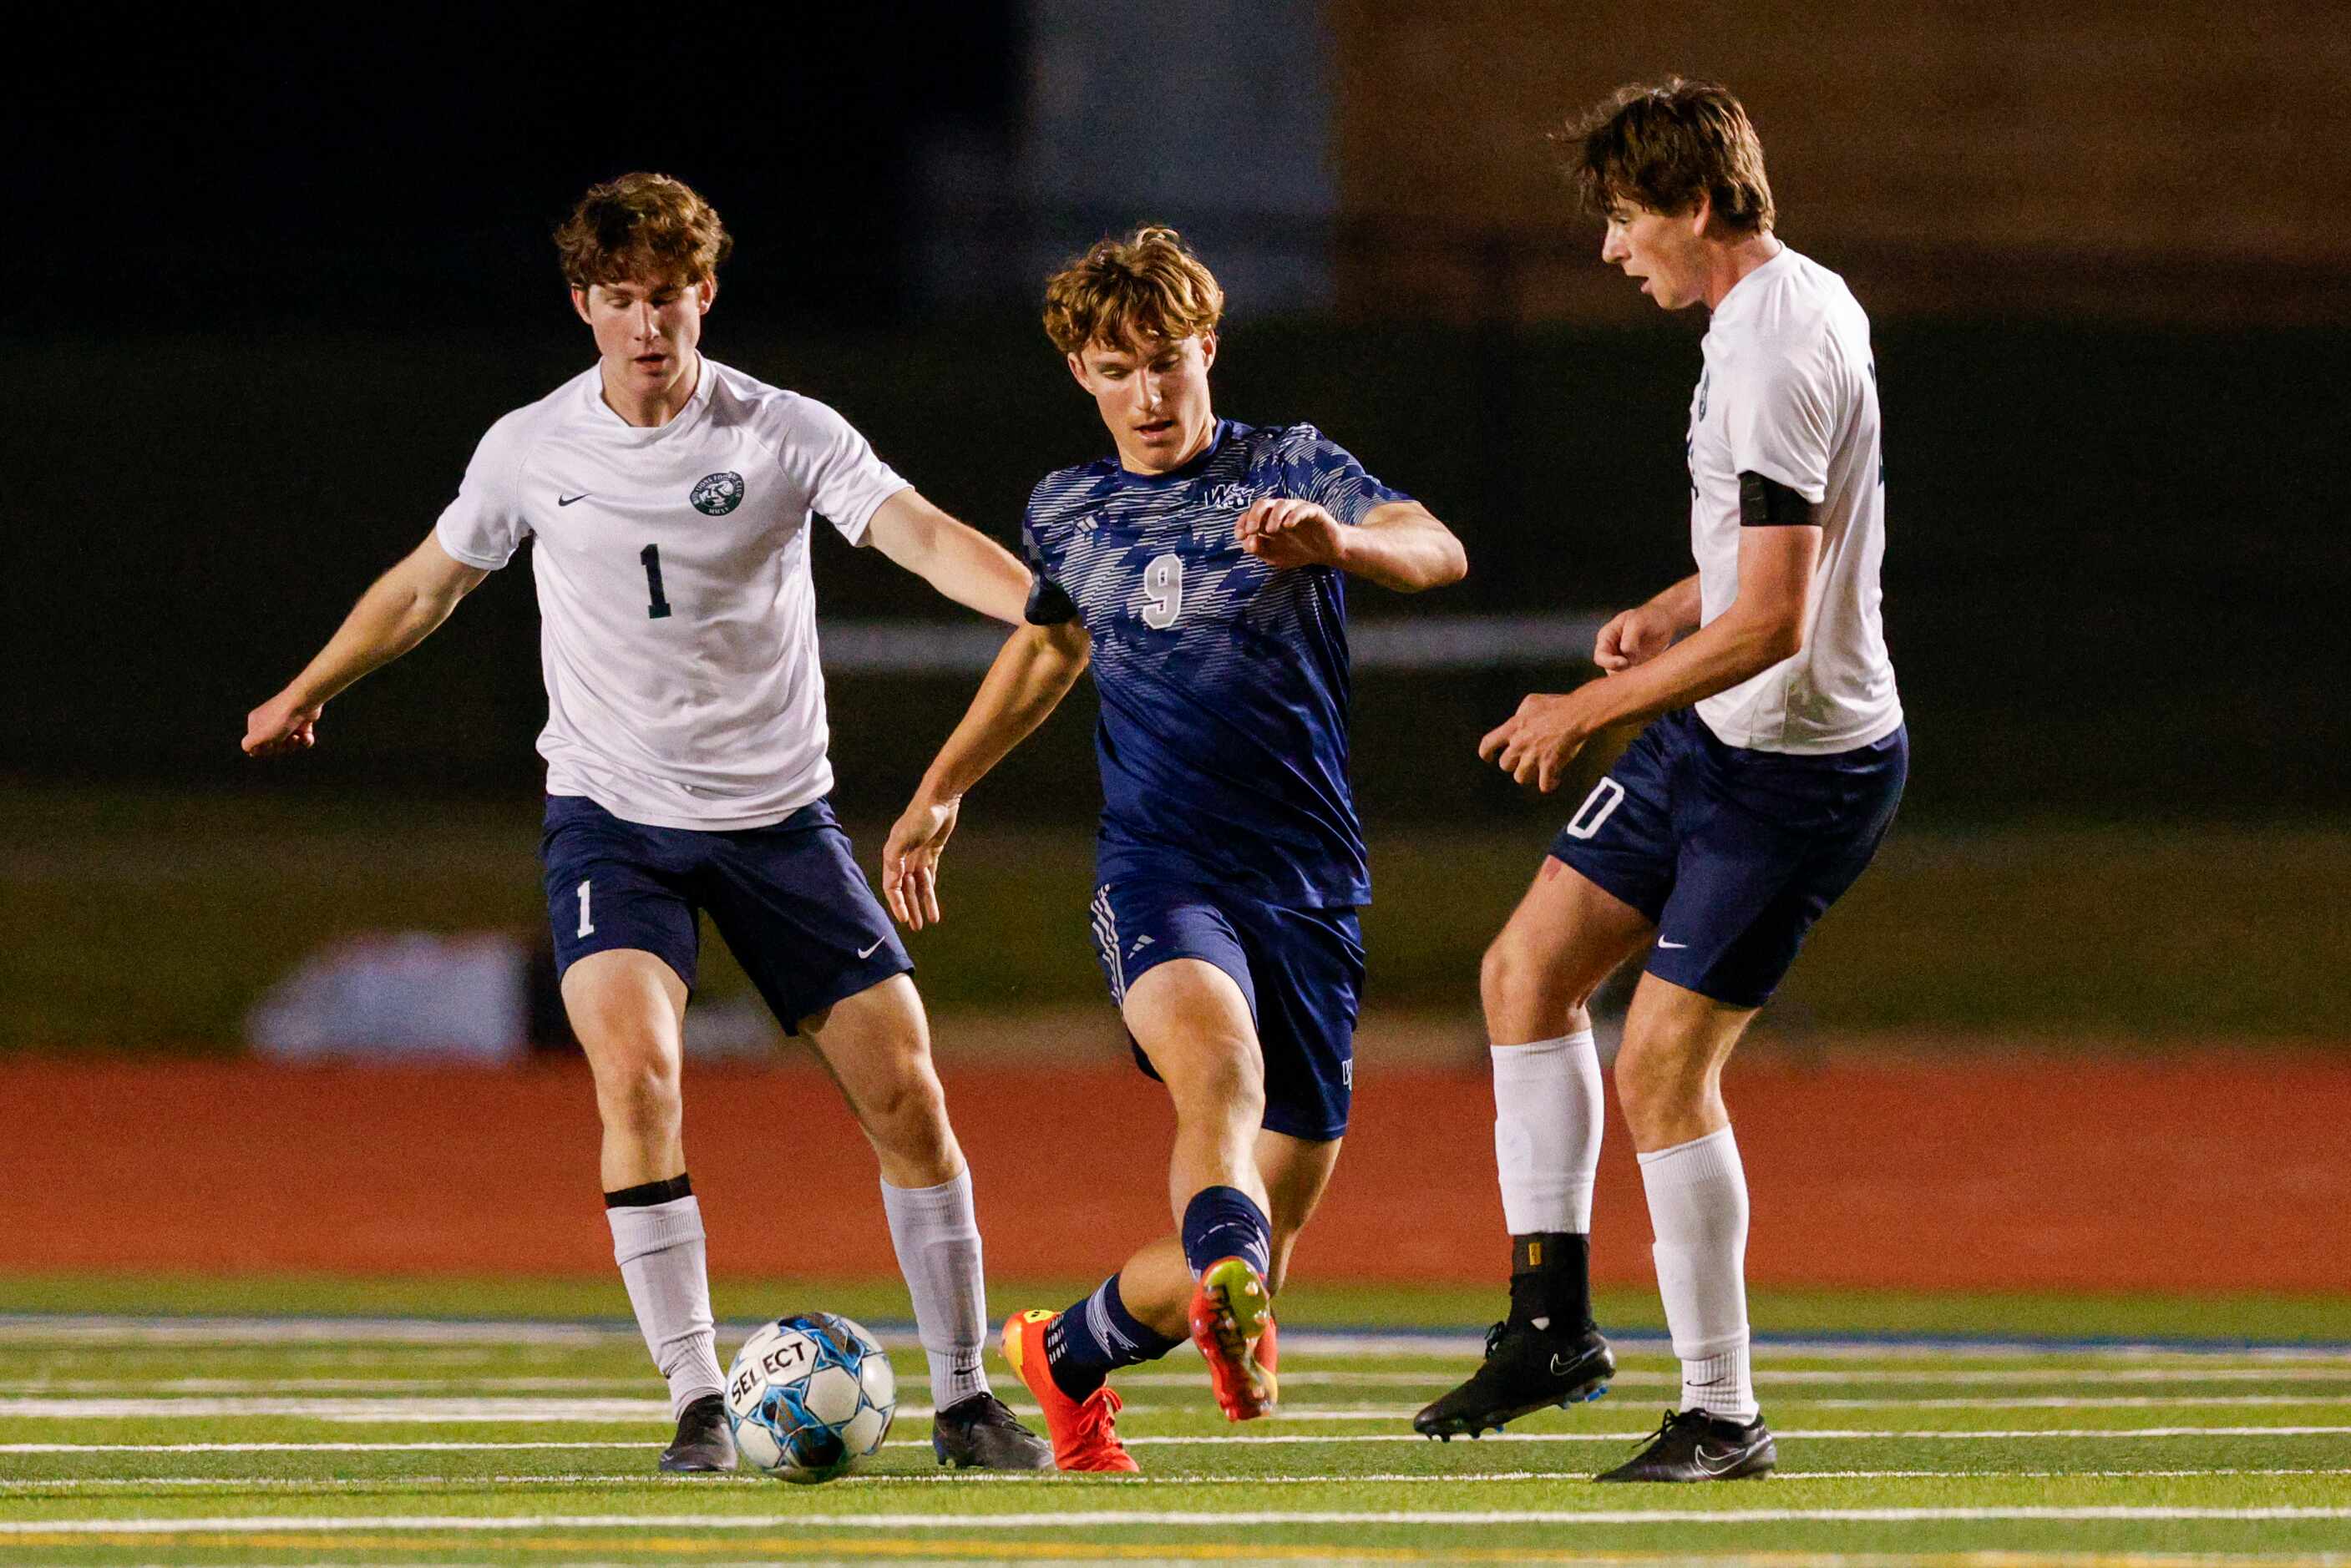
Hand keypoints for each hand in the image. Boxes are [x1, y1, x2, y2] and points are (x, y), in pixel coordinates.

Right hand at [243, 692, 320, 756]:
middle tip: (282, 740)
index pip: (256, 744)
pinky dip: (306, 740)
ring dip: (293, 744)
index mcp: (255, 722)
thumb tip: (249, 750)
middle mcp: (270, 721)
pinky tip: (306, 736)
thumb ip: (248, 744)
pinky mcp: (303, 723)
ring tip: (296, 736)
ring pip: (289, 744)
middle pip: (274, 747)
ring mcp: (288, 722)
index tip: (268, 745)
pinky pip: (304, 740)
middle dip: (280, 748)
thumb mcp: (258, 735)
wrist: (303, 702)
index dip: (263, 750)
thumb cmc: (279, 720)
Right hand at [882, 795, 959, 928]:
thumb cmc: (920, 815)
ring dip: (923, 902)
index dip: (897, 903)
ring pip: (919, 885)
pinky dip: (930, 888)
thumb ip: (896, 858)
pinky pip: (929, 875)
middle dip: (911, 907)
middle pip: (906, 889)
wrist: (941, 798)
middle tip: (916, 926)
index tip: (905, 919)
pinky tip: (931, 900)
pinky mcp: (931, 851)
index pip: (892, 886)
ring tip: (930, 920)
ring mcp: (917, 855)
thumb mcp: (904, 836)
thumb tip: (893, 879)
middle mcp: (904, 858)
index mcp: (893, 856)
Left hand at [1236, 497, 1343, 568]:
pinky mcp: (1314, 512)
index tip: (1239, 535)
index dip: (1242, 522)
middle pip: (1263, 504)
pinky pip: (1303, 508)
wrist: (1326, 553)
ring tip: (1271, 531)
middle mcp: (1281, 512)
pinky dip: (1293, 515)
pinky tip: (1288, 525)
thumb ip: (1259, 550)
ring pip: (1281, 504)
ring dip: (1273, 516)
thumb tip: (1247, 542)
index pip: (1250, 514)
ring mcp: (1297, 509)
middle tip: (1251, 530)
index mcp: (1268, 520)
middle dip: (1254, 516)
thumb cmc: (1298, 551)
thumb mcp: (1274, 556)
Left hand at [1478, 692, 1594, 792]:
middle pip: (1505, 765)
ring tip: (1538, 772)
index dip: (1486, 753)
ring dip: (1529, 776)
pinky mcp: (1549, 765)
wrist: (1576, 714)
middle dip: (1514, 764)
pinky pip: (1544, 785)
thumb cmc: (1556, 705)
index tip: (1489, 759)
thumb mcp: (1531, 702)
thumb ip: (1520, 714)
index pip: (1488, 743)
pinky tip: (1555, 780)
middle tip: (1525, 761)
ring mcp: (1533, 756)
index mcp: (1513, 727)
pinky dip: (1549, 785)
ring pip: (1520, 778)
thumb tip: (1517, 720)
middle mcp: (1519, 744)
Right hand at [1594, 602, 1678, 671]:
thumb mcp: (1638, 623)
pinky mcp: (1635, 665)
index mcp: (1607, 637)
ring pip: (1621, 675)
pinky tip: (1649, 670)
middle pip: (1609, 669)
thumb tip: (1626, 656)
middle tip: (1638, 667)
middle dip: (1622, 671)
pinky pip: (1633, 676)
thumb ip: (1630, 639)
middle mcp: (1612, 650)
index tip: (1625, 661)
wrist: (1665, 620)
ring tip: (1645, 668)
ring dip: (1632, 676)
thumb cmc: (1649, 616)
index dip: (1609, 662)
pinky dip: (1639, 677)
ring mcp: (1623, 659)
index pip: (1600, 656)